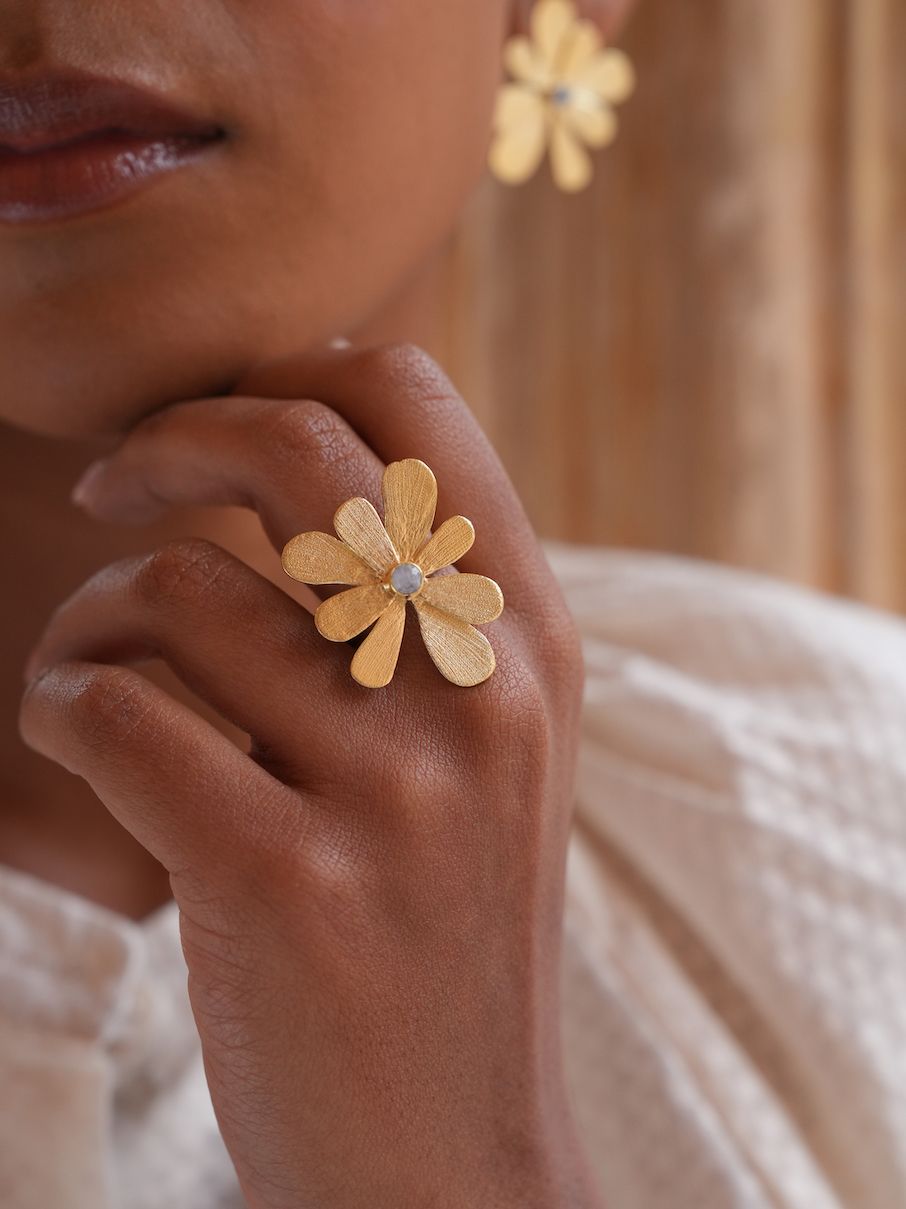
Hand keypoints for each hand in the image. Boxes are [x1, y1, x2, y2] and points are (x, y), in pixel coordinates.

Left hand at [20, 344, 595, 1208]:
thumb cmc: (445, 929)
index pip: (412, 405)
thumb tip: (310, 459)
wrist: (449, 1151)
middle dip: (172, 437)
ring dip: (92, 617)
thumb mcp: (489, 752)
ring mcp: (388, 786)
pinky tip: (78, 738)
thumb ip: (431, 613)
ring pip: (175, 592)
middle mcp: (475, 690)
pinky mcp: (280, 878)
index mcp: (527, 640)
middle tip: (114, 484)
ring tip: (95, 673)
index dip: (293, 376)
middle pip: (294, 451)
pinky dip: (61, 704)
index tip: (222, 430)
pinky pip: (116, 709)